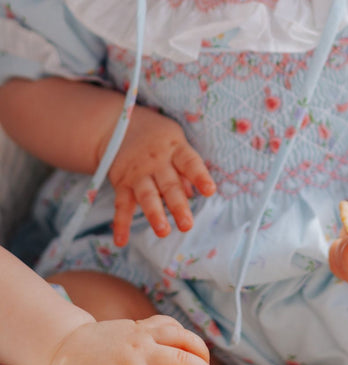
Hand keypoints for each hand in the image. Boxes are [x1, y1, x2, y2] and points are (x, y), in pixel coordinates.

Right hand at [104, 105, 215, 245]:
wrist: (120, 125)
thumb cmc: (160, 138)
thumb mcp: (176, 142)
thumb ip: (185, 168)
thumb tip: (193, 194)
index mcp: (175, 149)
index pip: (190, 163)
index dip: (200, 176)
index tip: (210, 190)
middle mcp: (156, 162)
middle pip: (169, 185)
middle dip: (178, 205)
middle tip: (187, 225)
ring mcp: (138, 173)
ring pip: (147, 195)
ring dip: (154, 214)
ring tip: (163, 231)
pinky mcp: (122, 182)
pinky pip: (121, 204)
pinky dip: (121, 222)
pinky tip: (121, 240)